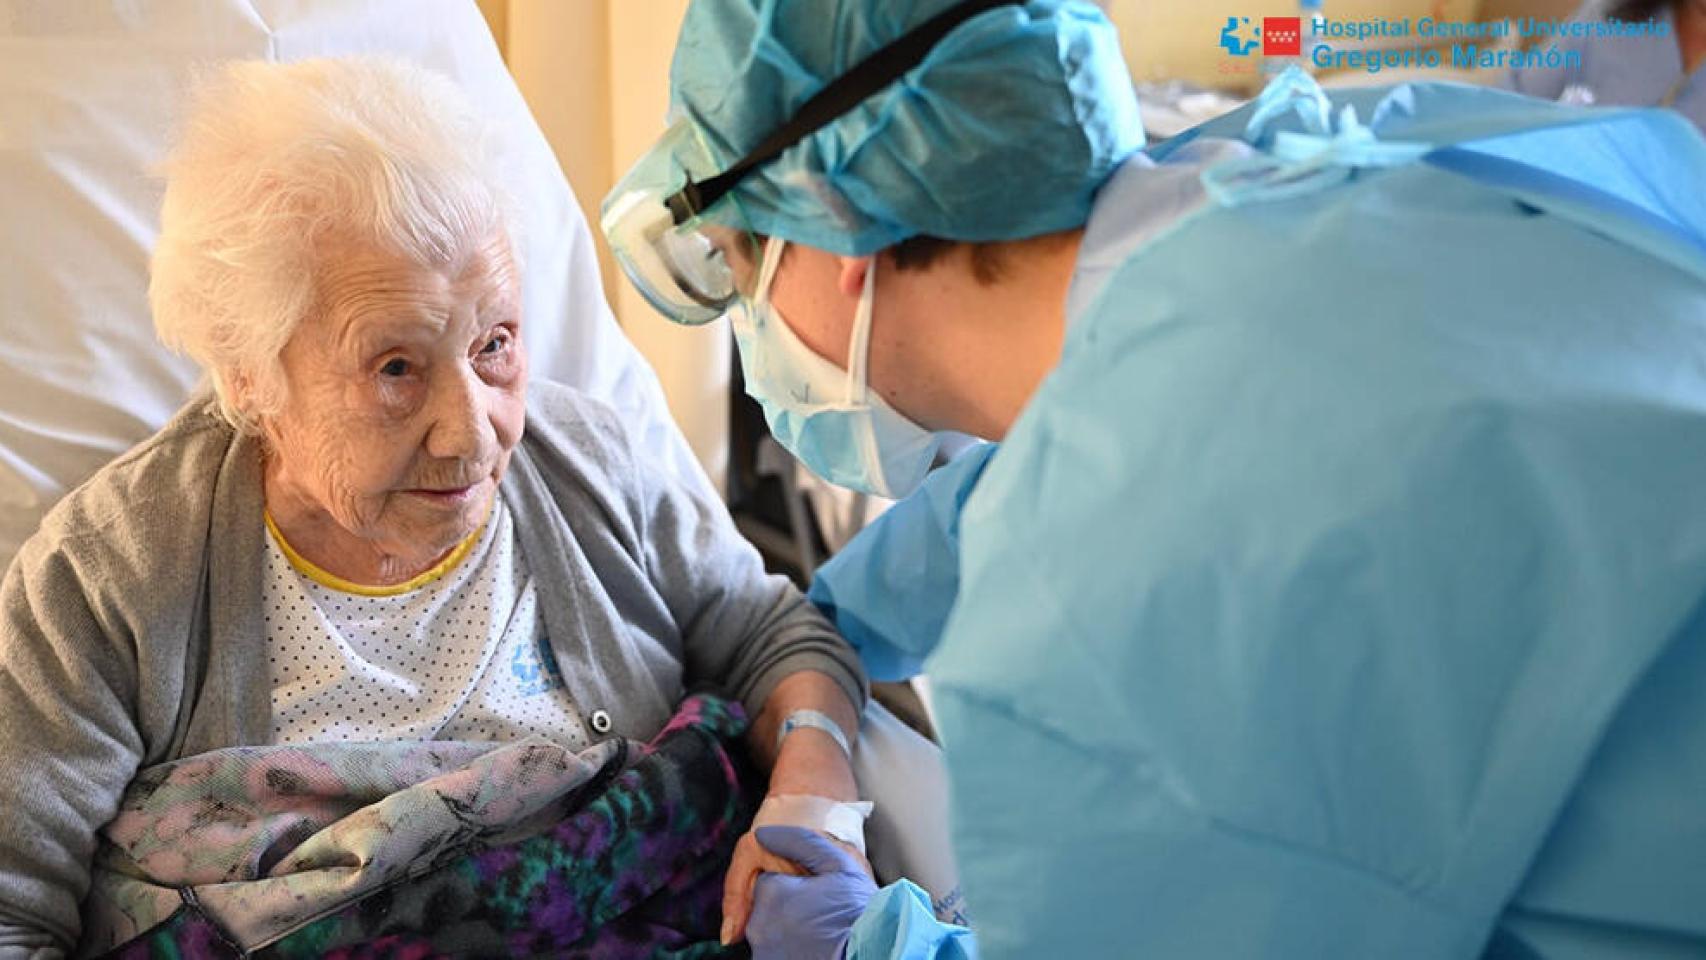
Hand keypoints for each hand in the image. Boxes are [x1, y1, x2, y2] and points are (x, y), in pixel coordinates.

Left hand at [744, 825, 877, 959]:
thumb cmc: (859, 914)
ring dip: (790, 930)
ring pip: (772, 931)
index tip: (817, 895)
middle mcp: (760, 926)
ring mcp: (765, 953)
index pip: (770, 880)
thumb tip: (764, 834)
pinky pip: (777, 951)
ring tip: (821, 933)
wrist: (875, 952)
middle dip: (789, 908)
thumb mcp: (837, 866)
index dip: (796, 885)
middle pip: (768, 907)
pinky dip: (791, 949)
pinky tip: (815, 948)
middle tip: (821, 915)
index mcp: (772, 894)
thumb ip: (798, 843)